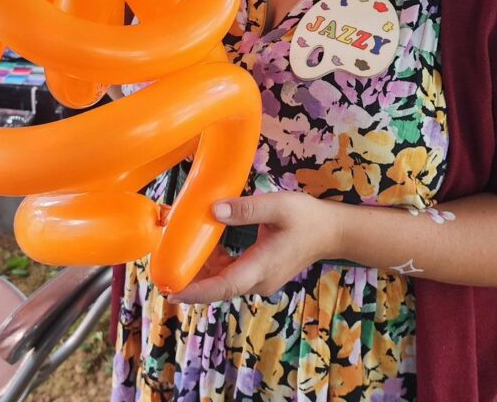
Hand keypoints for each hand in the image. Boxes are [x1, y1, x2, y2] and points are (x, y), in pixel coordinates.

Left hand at [166, 192, 341, 304]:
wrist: (333, 232)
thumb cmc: (307, 217)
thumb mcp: (277, 206)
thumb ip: (245, 209)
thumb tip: (213, 211)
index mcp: (261, 267)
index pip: (222, 286)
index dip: (195, 291)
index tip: (171, 290)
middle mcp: (258, 280)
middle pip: (218, 286)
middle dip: (190, 279)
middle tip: (163, 267)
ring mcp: (260, 279)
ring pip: (223, 280)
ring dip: (201, 270)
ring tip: (177, 253)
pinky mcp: (261, 272)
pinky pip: (232, 273)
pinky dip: (215, 264)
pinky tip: (203, 246)